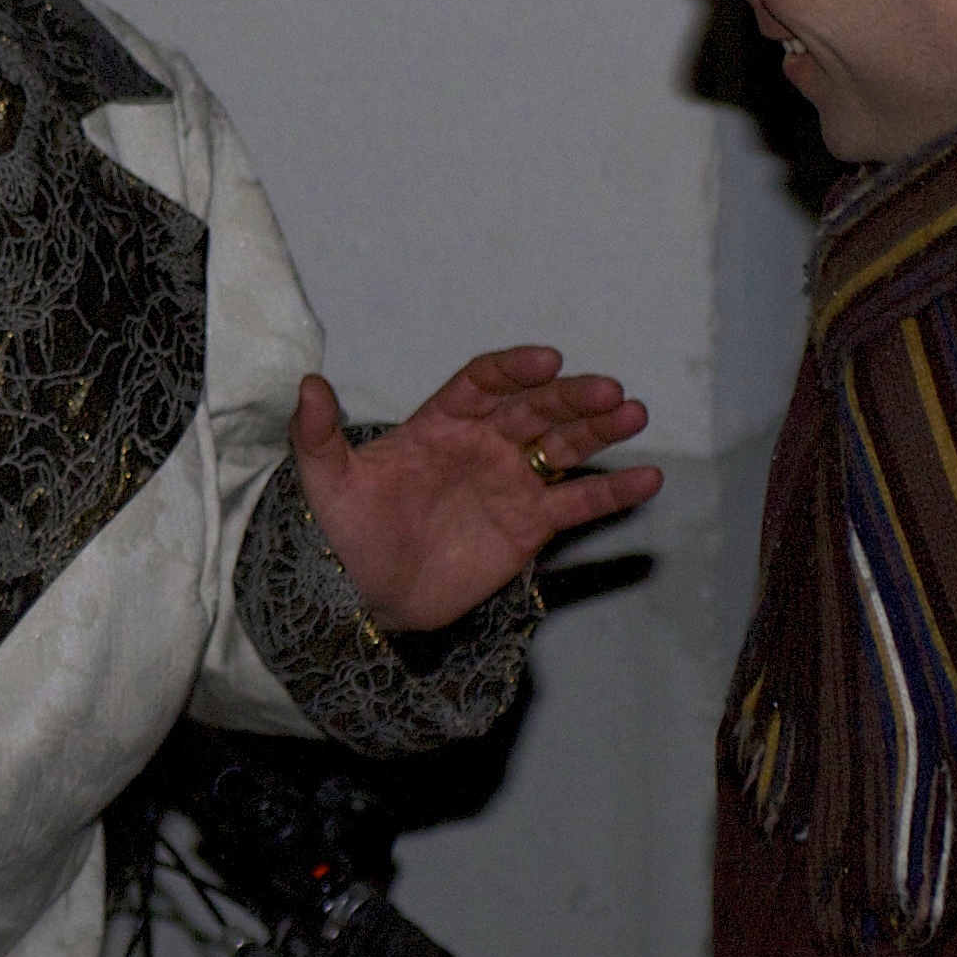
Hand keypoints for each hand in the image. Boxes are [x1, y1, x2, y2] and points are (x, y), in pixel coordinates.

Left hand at [293, 345, 657, 631]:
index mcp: (438, 424)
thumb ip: (317, 434)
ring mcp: (509, 483)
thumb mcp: (325, 482)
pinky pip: (577, 504)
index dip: (514, 370)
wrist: (362, 596)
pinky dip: (613, 491)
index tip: (547, 360)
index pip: (483, 384)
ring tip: (635, 413)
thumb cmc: (343, 533)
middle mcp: (482, 445)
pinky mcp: (529, 526)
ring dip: (599, 430)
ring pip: (563, 446)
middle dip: (571, 397)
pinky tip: (648, 477)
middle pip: (534, 409)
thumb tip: (308, 384)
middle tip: (609, 391)